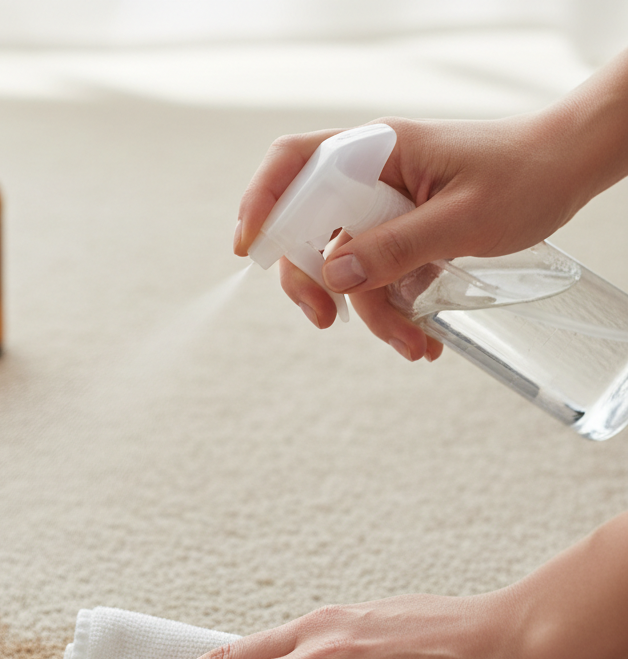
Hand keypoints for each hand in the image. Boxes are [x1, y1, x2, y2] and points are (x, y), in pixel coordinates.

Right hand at [233, 99, 621, 360]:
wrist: (567, 172)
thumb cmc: (524, 176)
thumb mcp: (462, 219)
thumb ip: (395, 247)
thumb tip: (333, 275)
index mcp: (376, 151)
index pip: (294, 163)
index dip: (261, 202)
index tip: (251, 249)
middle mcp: (370, 177)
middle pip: (308, 229)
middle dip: (314, 283)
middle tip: (326, 321)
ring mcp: (383, 207)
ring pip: (347, 267)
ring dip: (373, 314)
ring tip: (415, 346)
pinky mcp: (399, 234)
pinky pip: (378, 277)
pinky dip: (395, 311)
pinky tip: (421, 336)